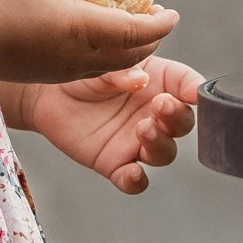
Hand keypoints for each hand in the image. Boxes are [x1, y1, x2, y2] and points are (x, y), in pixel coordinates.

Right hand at [0, 0, 179, 83]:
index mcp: (82, 28)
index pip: (137, 31)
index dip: (160, 24)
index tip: (172, 14)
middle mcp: (81, 55)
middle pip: (133, 54)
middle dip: (150, 39)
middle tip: (155, 19)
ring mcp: (68, 71)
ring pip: (115, 67)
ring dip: (131, 50)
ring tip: (132, 29)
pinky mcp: (54, 77)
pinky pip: (94, 71)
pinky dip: (110, 58)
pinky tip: (99, 42)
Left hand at [17, 57, 201, 193]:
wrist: (46, 93)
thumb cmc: (82, 71)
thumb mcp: (103, 61)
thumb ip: (122, 70)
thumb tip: (140, 81)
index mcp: (159, 82)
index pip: (188, 85)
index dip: (196, 91)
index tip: (195, 93)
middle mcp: (154, 114)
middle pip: (183, 123)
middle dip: (178, 117)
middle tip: (161, 106)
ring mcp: (136, 141)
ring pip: (163, 152)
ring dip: (160, 144)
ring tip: (143, 128)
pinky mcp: (115, 163)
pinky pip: (134, 180)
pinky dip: (136, 180)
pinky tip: (131, 172)